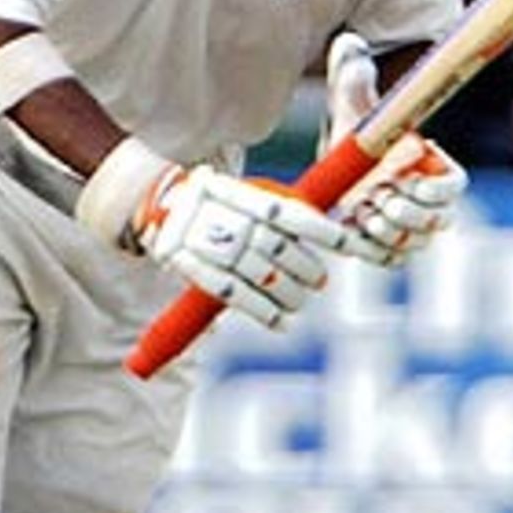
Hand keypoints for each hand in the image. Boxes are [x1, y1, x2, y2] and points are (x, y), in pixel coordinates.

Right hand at [134, 164, 348, 329]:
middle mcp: (222, 214)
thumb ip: (283, 208)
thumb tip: (332, 233)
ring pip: (258, 273)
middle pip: (274, 247)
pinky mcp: (192, 268)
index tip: (348, 246)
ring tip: (300, 301)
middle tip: (320, 281)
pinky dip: (262, 311)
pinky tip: (281, 321)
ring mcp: (204, 242)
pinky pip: (234, 294)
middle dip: (305, 268)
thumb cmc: (222, 206)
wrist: (165, 210)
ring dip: (288, 294)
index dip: (321, 231)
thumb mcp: (248, 195)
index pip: (288, 213)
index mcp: (240, 192)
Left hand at [323, 30, 466, 265]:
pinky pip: (390, 259)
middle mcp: (427, 202)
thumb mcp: (351, 108)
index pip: (453, 186)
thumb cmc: (354, 137)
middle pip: (436, 222)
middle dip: (406, 213)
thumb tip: (349, 45)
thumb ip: (353, 79)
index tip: (408, 183)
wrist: (334, 171)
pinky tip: (355, 228)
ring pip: (415, 243)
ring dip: (389, 230)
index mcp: (432, 166)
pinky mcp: (387, 249)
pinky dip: (373, 248)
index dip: (436, 191)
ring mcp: (409, 229)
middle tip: (378, 197)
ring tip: (364, 210)